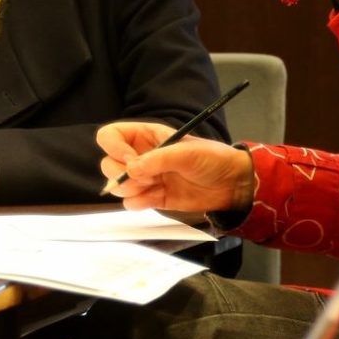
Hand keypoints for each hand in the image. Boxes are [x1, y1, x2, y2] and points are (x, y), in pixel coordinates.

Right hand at [99, 121, 255, 215]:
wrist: (231, 185)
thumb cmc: (212, 159)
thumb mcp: (187, 153)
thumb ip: (157, 159)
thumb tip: (130, 169)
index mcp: (146, 136)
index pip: (110, 136)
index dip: (113, 147)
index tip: (129, 160)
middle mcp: (140, 156)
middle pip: (108, 163)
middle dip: (120, 173)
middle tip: (145, 177)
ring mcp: (145, 178)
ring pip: (116, 185)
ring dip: (129, 189)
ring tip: (153, 187)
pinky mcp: (151, 197)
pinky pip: (130, 202)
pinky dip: (139, 203)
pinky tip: (157, 198)